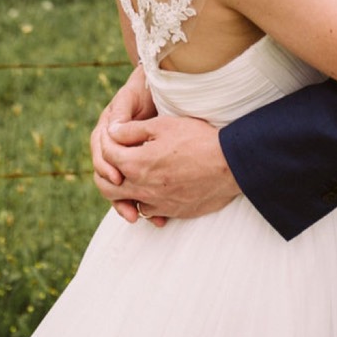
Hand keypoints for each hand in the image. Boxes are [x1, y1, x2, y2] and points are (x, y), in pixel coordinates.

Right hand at [90, 68, 158, 223]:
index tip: (118, 178)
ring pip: (120, 187)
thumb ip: (122, 114)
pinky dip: (144, 202)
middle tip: (128, 209)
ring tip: (137, 217)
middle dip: (116, 195)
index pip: (101, 153)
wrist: (158, 85)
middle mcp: (113, 146)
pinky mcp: (139, 165)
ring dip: (127, 203)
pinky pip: (137, 188)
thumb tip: (114, 132)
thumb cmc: (144, 89)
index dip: (107, 167)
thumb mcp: (132, 98)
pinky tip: (156, 216)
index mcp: (107, 130)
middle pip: (107, 177)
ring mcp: (126, 157)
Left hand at [93, 113, 240, 224]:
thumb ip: (132, 130)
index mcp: (136, 163)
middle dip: (107, 173)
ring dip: (124, 191)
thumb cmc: (197, 140)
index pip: (107, 156)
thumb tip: (112, 131)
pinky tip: (154, 190)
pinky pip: (148, 211)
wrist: (229, 165)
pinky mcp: (172, 212)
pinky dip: (145, 202)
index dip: (109, 143)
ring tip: (133, 176)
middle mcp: (141, 188)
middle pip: (108, 187)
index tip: (116, 135)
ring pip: (127, 202)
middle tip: (115, 161)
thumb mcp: (163, 125)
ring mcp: (157, 203)